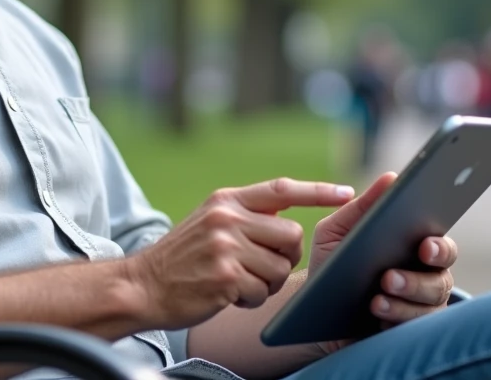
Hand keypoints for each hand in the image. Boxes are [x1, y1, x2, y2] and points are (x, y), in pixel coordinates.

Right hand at [130, 178, 353, 330]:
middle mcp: (227, 218)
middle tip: (262, 268)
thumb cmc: (182, 258)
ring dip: (266, 284)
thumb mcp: (209, 222)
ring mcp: (225, 247)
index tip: (347, 193)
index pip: (281, 189)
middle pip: (291, 236)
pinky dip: (251, 300)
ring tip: (239, 282)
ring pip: (280, 268)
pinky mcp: (225, 277)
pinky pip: (262, 293)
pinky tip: (228, 296)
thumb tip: (287, 218)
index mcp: (226, 200)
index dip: (318, 191)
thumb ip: (244, 215)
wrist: (143, 284)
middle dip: (285, 258)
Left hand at [309, 173, 457, 351]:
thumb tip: (391, 177)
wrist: (314, 307)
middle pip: (441, 278)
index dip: (438, 246)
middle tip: (389, 277)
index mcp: (413, 248)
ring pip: (428, 306)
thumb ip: (362, 206)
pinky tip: (378, 313)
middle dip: (417, 280)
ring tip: (377, 297)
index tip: (424, 245)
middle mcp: (425, 277)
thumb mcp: (337, 230)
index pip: (438, 243)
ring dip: (403, 302)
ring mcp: (419, 307)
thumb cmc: (332, 261)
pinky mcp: (405, 331)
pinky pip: (413, 329)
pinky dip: (396, 319)